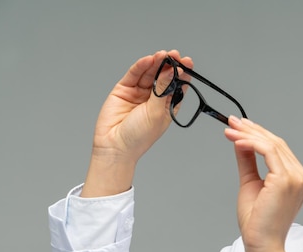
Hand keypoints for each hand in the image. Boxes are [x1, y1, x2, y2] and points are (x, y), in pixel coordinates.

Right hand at [81, 50, 192, 196]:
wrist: (115, 146)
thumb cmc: (139, 136)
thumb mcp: (156, 112)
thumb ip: (163, 90)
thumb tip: (172, 72)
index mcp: (166, 106)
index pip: (177, 86)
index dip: (182, 73)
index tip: (187, 61)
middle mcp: (154, 98)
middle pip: (163, 76)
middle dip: (169, 65)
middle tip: (174, 54)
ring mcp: (139, 93)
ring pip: (149, 73)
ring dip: (156, 63)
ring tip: (162, 55)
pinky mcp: (124, 89)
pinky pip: (134, 75)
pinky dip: (141, 66)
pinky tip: (148, 60)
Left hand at [224, 117, 302, 251]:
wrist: (261, 243)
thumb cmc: (258, 222)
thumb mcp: (251, 184)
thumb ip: (248, 161)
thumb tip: (242, 140)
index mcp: (298, 178)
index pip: (279, 148)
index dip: (258, 134)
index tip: (240, 126)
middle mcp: (302, 176)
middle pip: (277, 143)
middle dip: (252, 130)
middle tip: (231, 122)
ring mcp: (297, 178)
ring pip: (273, 144)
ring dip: (248, 134)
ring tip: (230, 130)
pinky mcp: (287, 180)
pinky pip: (269, 152)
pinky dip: (252, 143)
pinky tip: (237, 141)